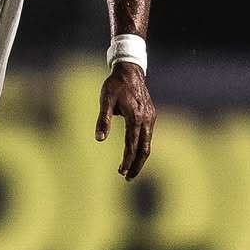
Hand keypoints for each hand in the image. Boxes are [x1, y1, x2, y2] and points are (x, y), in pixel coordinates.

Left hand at [95, 63, 154, 179]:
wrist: (130, 71)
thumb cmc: (115, 85)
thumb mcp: (105, 100)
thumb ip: (102, 119)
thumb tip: (99, 139)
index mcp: (135, 117)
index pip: (132, 145)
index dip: (127, 160)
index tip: (121, 172)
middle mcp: (146, 119)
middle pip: (145, 149)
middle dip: (136, 165)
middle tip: (127, 178)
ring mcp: (150, 118)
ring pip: (148, 144)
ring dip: (139, 158)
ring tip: (129, 170)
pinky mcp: (151, 116)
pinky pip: (148, 136)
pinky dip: (141, 148)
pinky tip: (133, 153)